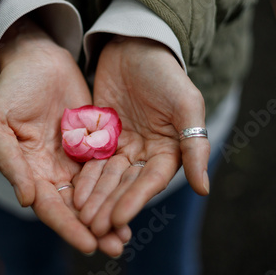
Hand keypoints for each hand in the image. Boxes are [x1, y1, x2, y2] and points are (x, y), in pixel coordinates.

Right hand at [0, 17, 129, 255]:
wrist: (38, 59)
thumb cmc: (12, 88)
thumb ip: (8, 160)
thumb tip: (26, 200)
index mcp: (28, 171)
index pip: (48, 206)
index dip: (67, 226)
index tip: (89, 245)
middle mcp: (51, 171)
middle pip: (73, 208)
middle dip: (93, 228)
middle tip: (116, 247)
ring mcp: (73, 159)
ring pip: (93, 194)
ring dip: (108, 214)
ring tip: (127, 235)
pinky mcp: (92, 144)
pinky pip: (106, 169)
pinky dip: (118, 187)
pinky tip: (134, 199)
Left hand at [75, 36, 209, 236]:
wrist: (135, 47)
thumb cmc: (166, 73)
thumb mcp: (186, 105)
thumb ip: (194, 145)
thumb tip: (203, 189)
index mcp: (168, 151)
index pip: (150, 182)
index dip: (134, 200)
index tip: (118, 220)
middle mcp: (144, 154)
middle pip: (126, 185)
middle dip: (109, 206)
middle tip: (92, 228)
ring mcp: (121, 147)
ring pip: (106, 178)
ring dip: (95, 198)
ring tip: (80, 217)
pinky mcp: (100, 137)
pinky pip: (90, 161)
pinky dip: (84, 178)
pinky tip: (72, 194)